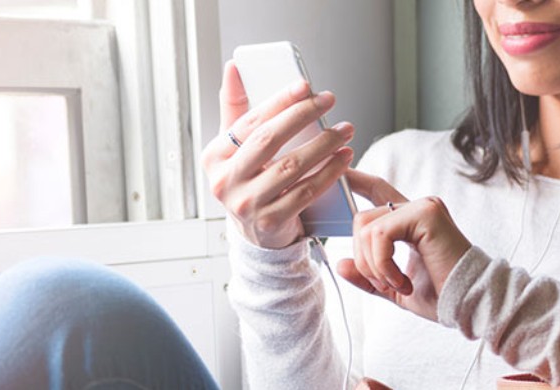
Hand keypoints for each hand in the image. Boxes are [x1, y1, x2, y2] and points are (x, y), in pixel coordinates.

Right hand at [201, 61, 355, 248]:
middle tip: (329, 101)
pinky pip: (306, 193)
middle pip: (269, 140)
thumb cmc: (249, 180)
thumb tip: (233, 67)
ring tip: (344, 130)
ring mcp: (246, 204)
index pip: (250, 121)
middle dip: (303, 116)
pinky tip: (344, 159)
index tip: (305, 86)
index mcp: (215, 156)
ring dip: (323, 145)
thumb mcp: (235, 148)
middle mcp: (225, 180)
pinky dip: (329, 174)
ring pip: (291, 166)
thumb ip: (235, 109)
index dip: (279, 101)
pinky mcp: (270, 222)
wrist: (256, 233)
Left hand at [336, 170, 472, 321]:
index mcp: (411, 221)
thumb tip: (340, 263)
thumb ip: (368, 275)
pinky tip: (401, 280)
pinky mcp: (425, 214)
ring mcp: (423, 207)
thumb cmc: (442, 295)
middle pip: (362, 218)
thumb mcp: (393, 287)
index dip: (356, 180)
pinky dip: (382, 263)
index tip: (338, 176)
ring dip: (373, 265)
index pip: (378, 190)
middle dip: (362, 259)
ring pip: (367, 227)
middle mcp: (417, 208)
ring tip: (396, 284)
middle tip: (384, 284)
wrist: (470, 303)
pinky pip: (380, 234)